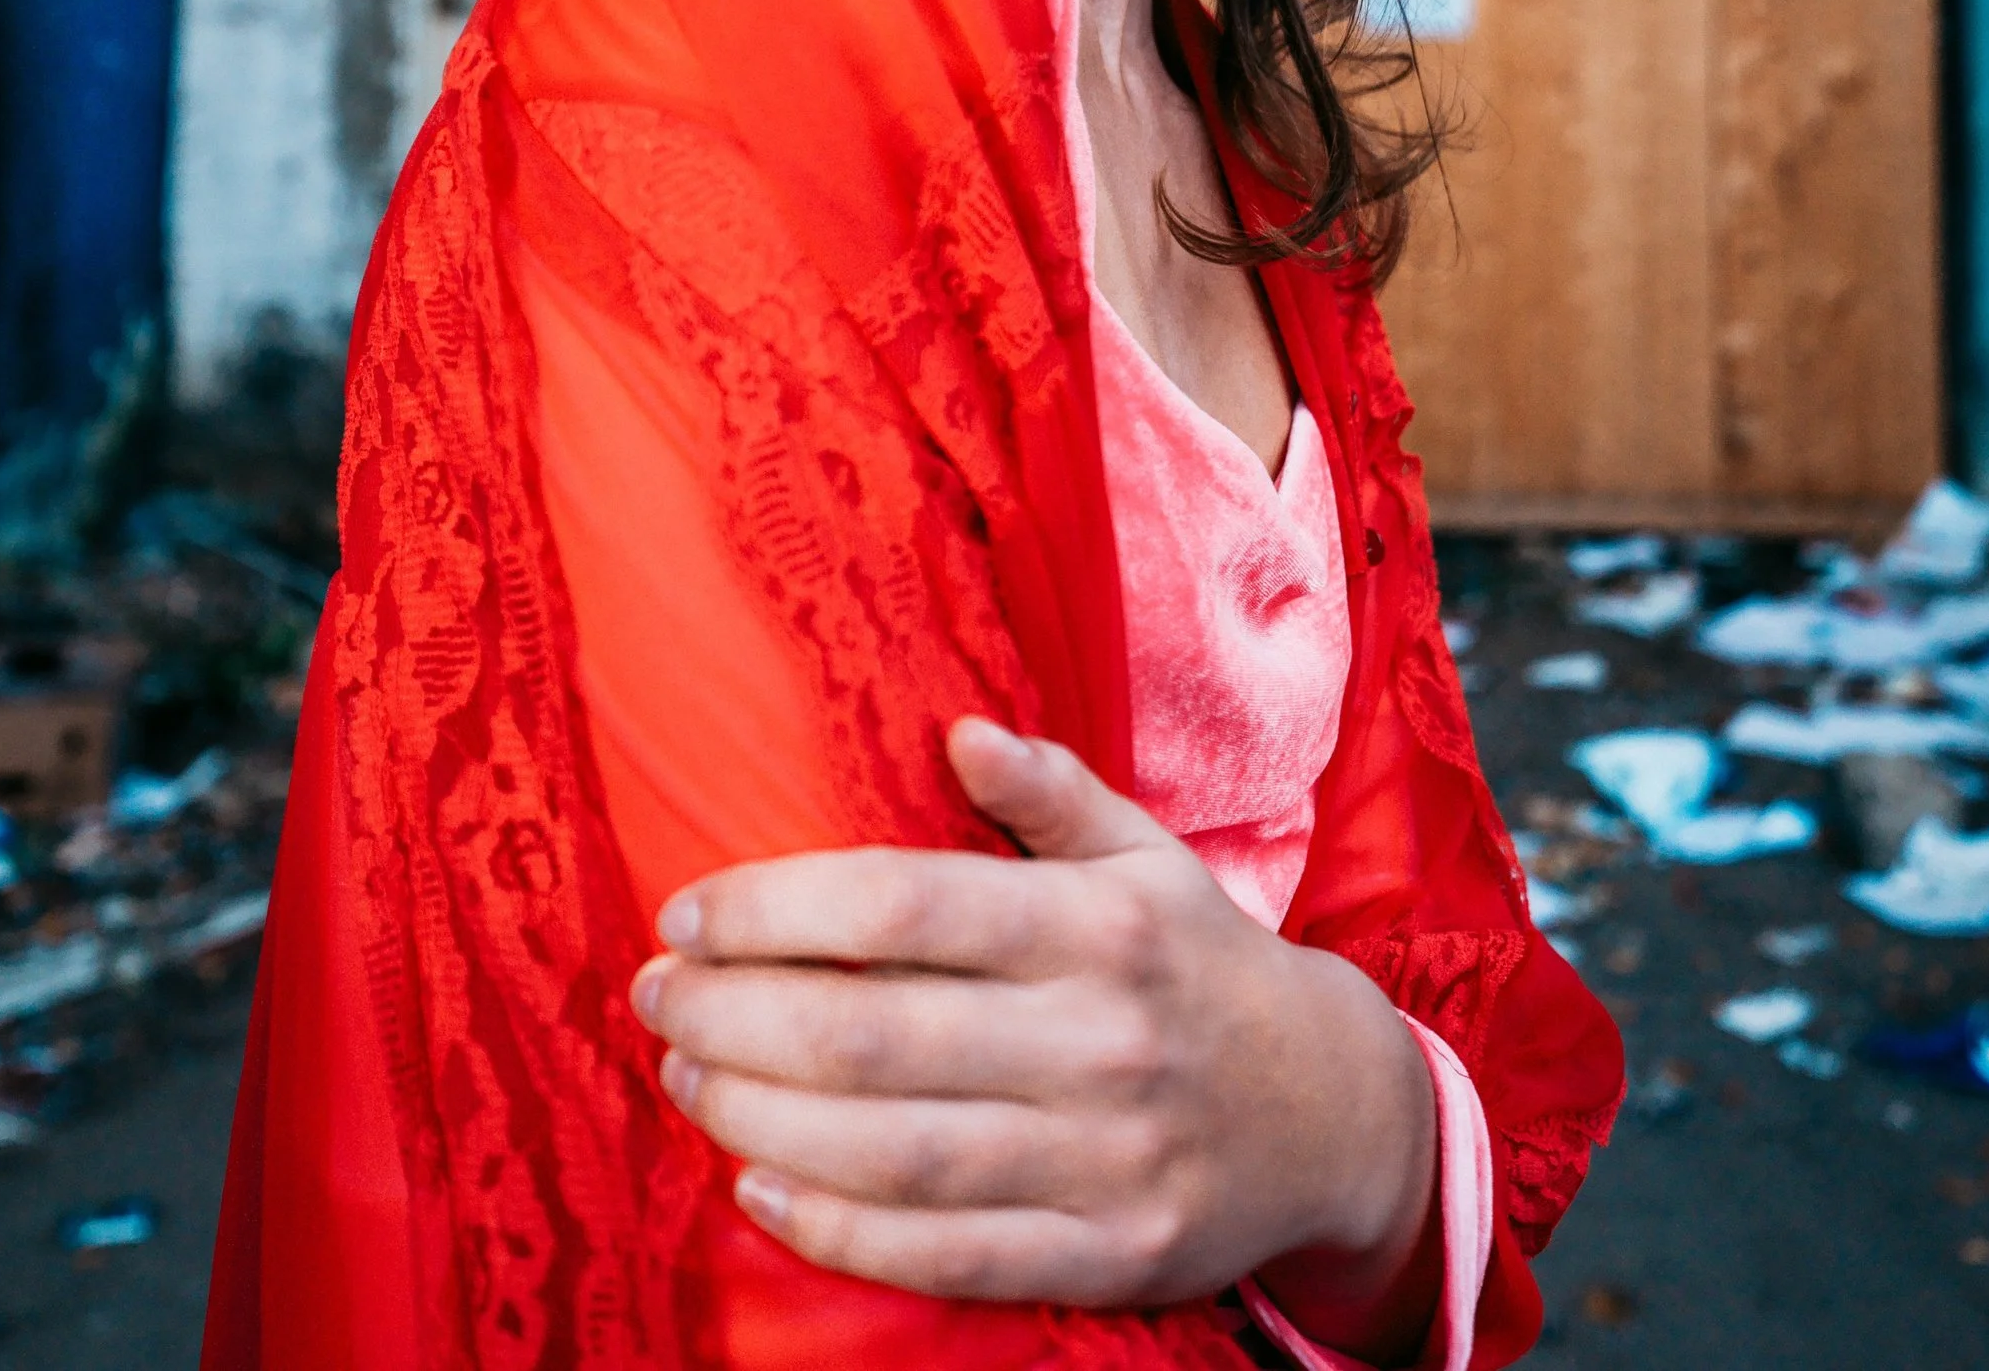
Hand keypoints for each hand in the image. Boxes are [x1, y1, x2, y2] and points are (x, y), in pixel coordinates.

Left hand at [629, 715, 1439, 1342]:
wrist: (1333, 1113)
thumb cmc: (1200, 962)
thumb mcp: (1147, 853)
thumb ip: (1052, 790)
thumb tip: (958, 732)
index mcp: (1099, 923)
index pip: (904, 904)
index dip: (776, 908)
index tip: (686, 914)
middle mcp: (1099, 1038)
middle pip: (873, 1032)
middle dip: (735, 1013)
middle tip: (655, 997)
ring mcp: (1103, 1158)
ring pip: (893, 1149)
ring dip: (761, 1115)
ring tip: (685, 1076)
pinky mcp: (1104, 1255)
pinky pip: (945, 1253)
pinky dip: (836, 1227)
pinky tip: (760, 1183)